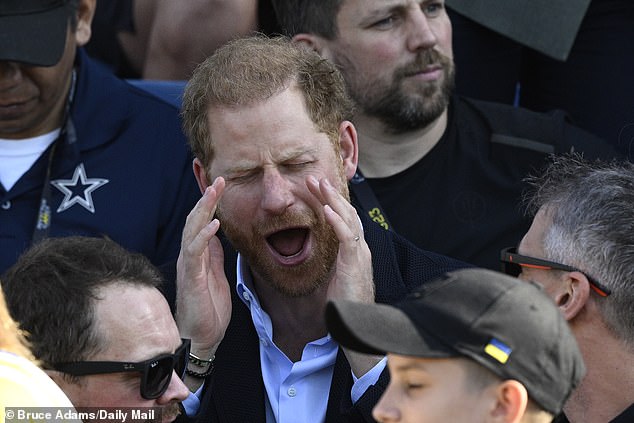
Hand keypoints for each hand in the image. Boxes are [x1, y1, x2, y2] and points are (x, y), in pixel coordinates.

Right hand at [175, 177, 230, 356]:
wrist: (201, 337)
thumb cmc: (208, 308)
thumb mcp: (216, 275)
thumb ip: (214, 255)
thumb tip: (216, 235)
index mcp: (197, 255)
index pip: (201, 222)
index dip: (209, 203)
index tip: (220, 184)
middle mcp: (190, 256)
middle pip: (194, 220)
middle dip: (206, 198)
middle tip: (219, 179)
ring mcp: (189, 265)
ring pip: (191, 229)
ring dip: (204, 209)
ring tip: (214, 191)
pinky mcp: (192, 278)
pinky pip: (195, 252)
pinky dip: (203, 236)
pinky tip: (214, 224)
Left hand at [306, 176, 374, 304]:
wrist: (357, 321)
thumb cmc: (347, 301)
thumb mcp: (338, 274)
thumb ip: (336, 258)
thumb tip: (326, 249)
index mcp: (355, 249)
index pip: (344, 218)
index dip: (330, 201)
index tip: (315, 188)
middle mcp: (360, 247)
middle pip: (347, 213)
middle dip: (330, 194)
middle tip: (314, 178)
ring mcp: (359, 253)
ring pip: (349, 219)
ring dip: (333, 200)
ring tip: (321, 185)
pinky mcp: (355, 262)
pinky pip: (347, 237)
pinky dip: (337, 221)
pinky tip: (327, 210)